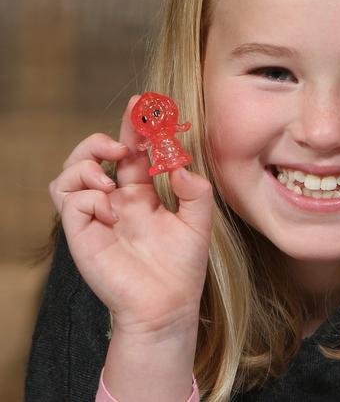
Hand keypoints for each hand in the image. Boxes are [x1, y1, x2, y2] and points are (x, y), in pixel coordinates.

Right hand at [49, 95, 214, 336]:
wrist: (167, 306)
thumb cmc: (182, 267)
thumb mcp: (198, 222)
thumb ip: (195, 190)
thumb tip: (180, 164)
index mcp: (142, 195)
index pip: (131, 153)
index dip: (134, 128)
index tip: (143, 104)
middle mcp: (115, 200)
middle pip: (93, 155)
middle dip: (102, 138)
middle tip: (122, 141)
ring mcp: (97, 216)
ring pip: (70, 173)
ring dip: (86, 163)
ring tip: (111, 175)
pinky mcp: (82, 232)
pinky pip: (69, 200)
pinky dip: (87, 195)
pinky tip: (110, 209)